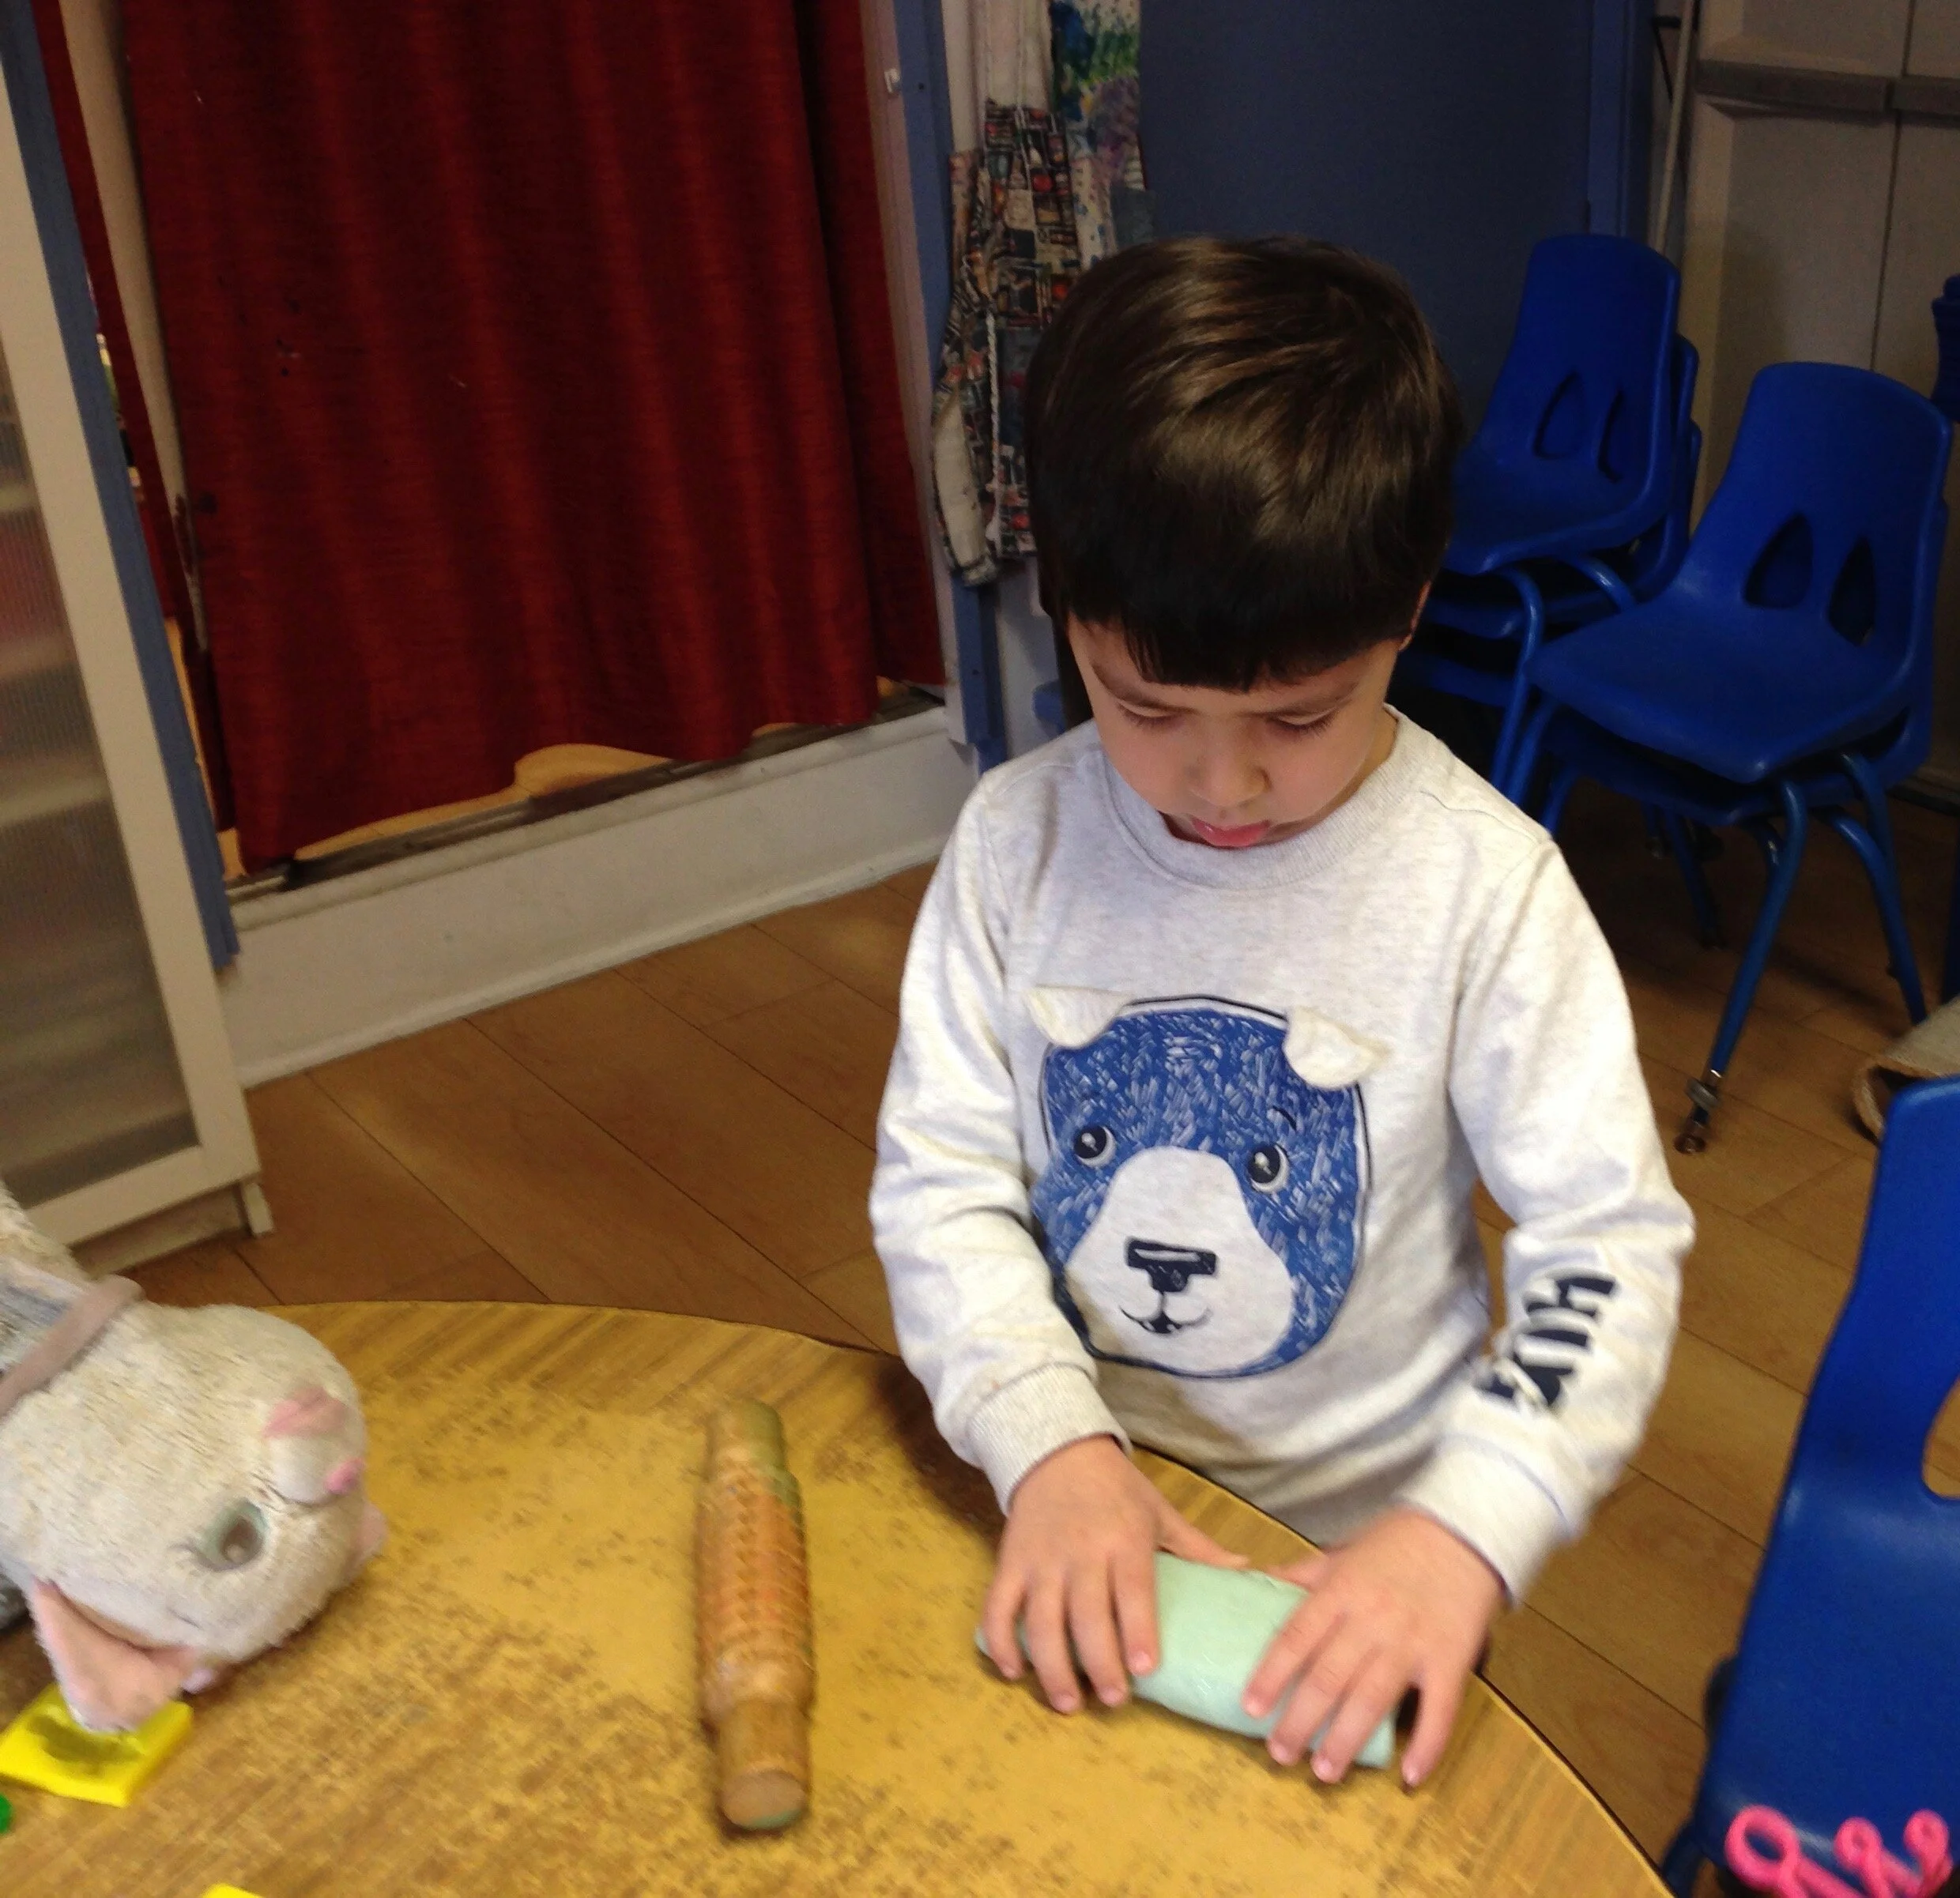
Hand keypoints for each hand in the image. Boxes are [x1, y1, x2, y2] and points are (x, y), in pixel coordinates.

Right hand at [983, 1435, 1245, 1715]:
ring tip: (1068, 1702)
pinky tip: (1013, 1671)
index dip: (1136, 1630)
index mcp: (1125, 1539)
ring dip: (1052, 1665)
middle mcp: (1081, 1551)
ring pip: (1041, 1619)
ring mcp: (1041, 1559)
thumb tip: (1249, 1571)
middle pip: (1087, 1614)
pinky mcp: (1011, 1562)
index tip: (1144, 1669)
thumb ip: (1198, 1548)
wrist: (1056, 1451)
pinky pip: (999, 1605)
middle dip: (1099, 1662)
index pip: (1132, 1589)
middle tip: (1113, 1700)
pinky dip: (1002, 1640)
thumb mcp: (1160, 1511)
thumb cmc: (1117, 1489)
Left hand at [1241, 1507, 1502, 1787]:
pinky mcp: (1451, 1659)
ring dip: (1346, 1740)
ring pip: (1372, 1699)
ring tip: (1324, 1772)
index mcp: (1342, 1590)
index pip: (1297, 1636)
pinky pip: (1439, 1710)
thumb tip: (1259, 1582)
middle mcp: (1373, 1618)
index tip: (1251, 1707)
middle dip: (1301, 1720)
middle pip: (1329, 1676)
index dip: (1271, 1674)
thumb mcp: (1343, 1551)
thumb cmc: (1397, 1541)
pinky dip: (1426, 1745)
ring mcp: (1413, 1641)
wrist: (1465, 1531)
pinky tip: (1409, 1775)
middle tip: (1280, 1753)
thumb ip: (1304, 1575)